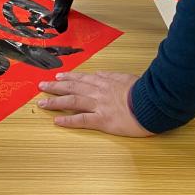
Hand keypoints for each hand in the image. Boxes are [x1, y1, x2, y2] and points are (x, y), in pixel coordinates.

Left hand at [37, 71, 153, 136]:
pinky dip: (68, 120)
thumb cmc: (144, 91)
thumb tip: (102, 74)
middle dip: (55, 86)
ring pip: (72, 101)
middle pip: (72, 87)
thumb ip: (113, 77)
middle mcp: (98, 92)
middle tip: (42, 86)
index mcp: (105, 82)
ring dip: (55, 101)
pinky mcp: (102, 120)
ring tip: (42, 102)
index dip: (69, 77)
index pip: (82, 78)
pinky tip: (57, 121)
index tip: (58, 77)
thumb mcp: (128, 78)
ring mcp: (98, 106)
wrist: (152, 102)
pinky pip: (81, 120)